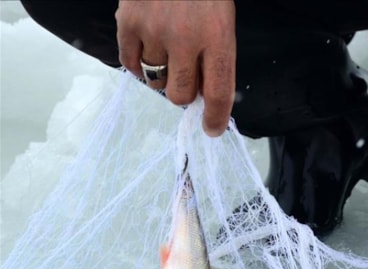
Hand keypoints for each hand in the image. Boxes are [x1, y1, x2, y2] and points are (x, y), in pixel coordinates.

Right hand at [116, 0, 235, 136]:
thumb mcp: (222, 22)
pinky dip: (138, 64)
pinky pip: (130, 65)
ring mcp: (154, 31)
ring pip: (156, 81)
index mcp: (218, 38)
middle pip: (182, 95)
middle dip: (185, 94)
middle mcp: (186, 39)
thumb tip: (206, 100)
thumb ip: (216, 59)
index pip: (220, 92)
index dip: (216, 118)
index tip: (212, 130)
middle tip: (186, 77)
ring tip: (168, 49)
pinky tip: (148, 47)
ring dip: (163, 74)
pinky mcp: (127, 23)